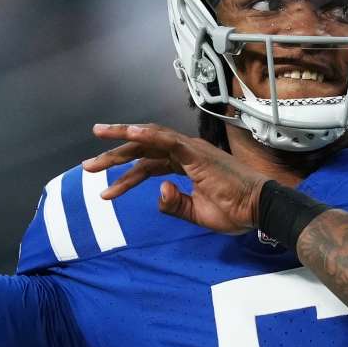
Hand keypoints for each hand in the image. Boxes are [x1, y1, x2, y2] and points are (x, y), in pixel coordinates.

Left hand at [84, 123, 269, 233]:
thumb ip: (175, 205)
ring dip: (121, 140)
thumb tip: (159, 193)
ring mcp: (191, 149)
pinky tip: (127, 133)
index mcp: (187, 164)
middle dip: (114, 155)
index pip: (150, 163)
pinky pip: (166, 139)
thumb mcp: (197, 213)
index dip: (126, 176)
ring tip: (97, 141)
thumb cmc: (236, 211)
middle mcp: (186, 152)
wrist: (259, 209)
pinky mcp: (195, 152)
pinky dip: (146, 134)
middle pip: (143, 148)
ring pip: (149, 139)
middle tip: (88, 166)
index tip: (105, 192)